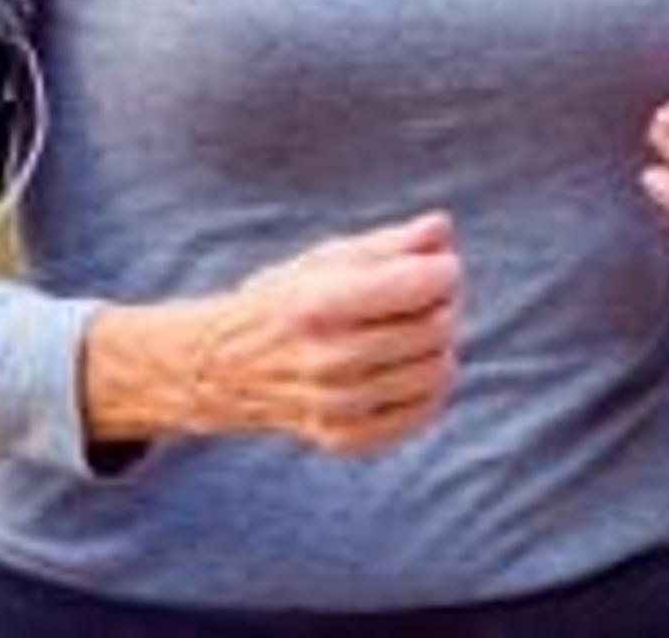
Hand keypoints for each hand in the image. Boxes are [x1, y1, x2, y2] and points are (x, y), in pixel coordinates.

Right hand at [92, 212, 463, 455]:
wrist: (224, 368)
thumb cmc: (287, 300)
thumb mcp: (328, 259)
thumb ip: (390, 244)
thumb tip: (441, 229)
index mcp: (320, 304)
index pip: (423, 285)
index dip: (443, 271)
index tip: (435, 266)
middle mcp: (326, 360)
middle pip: (437, 328)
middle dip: (444, 306)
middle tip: (424, 299)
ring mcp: (335, 407)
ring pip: (438, 373)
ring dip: (439, 347)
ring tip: (414, 332)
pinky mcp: (344, 440)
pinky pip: (423, 413)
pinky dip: (427, 388)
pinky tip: (405, 368)